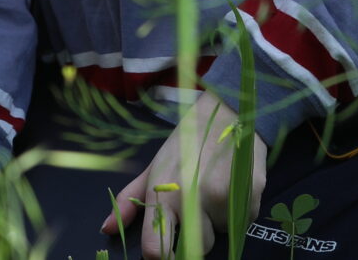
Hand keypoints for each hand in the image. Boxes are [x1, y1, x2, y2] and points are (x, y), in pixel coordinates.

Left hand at [100, 93, 266, 259]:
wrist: (227, 112)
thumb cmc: (186, 142)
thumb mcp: (154, 167)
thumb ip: (130, 200)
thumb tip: (107, 229)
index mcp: (164, 193)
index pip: (157, 249)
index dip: (161, 256)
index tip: (167, 250)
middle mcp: (193, 199)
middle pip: (195, 248)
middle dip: (196, 235)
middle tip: (197, 205)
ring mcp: (224, 199)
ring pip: (221, 233)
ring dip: (218, 220)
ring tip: (215, 188)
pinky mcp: (250, 197)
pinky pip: (242, 222)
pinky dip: (237, 211)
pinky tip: (232, 185)